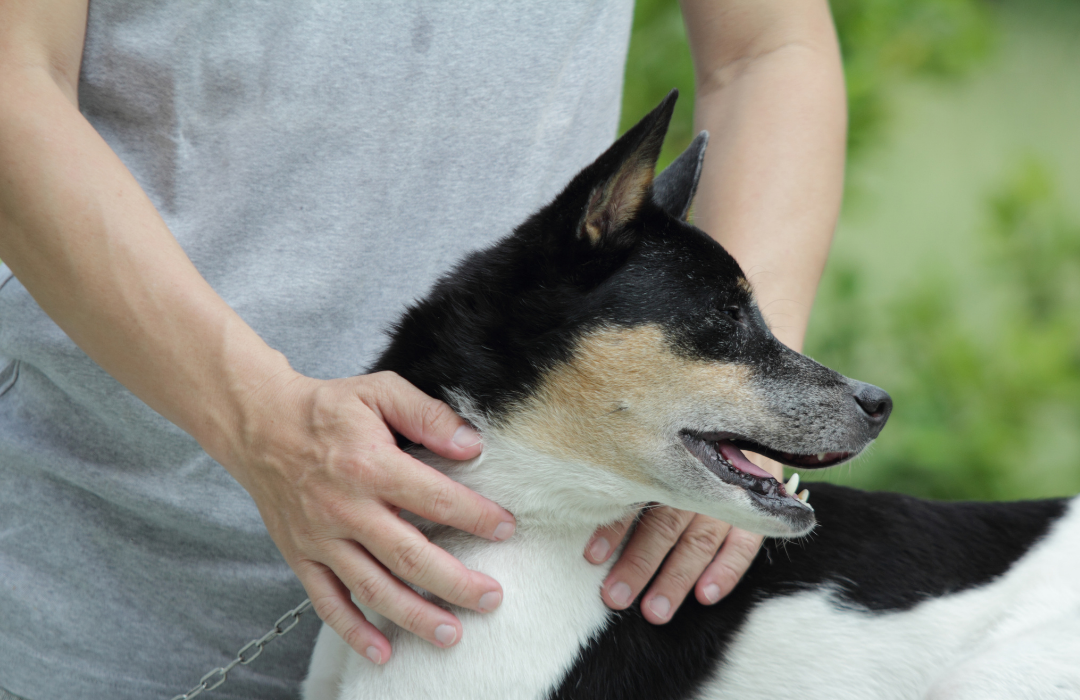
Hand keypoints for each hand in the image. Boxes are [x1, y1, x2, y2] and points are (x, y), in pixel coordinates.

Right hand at [222, 370, 515, 664]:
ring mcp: (322, 538)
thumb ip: (429, 416)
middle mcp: (347, 508)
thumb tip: (473, 444)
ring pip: (373, 588)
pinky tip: (383, 652)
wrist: (259, 424)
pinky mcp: (302, 557)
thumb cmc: (327, 408)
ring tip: (451, 633)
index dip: (476, 516)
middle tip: (491, 597)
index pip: (435, 499)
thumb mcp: (380, 391)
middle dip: (456, 582)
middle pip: (410, 556)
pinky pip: (328, 602)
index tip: (506, 529)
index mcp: (371, 466)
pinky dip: (353, 631)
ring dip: (415, 615)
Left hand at [584, 455, 781, 621]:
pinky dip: (726, 570)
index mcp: (668, 462)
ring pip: (699, 540)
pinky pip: (743, 544)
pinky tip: (706, 595)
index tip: (593, 557)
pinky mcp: (758, 510)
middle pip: (665, 525)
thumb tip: (585, 497)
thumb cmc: (689, 443)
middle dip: (640, 563)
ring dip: (677, 577)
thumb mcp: (662, 444)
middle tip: (616, 597)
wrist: (747, 423)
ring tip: (655, 610)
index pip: (638, 498)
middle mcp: (698, 478)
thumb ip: (634, 468)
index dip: (615, 527)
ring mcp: (730, 495)